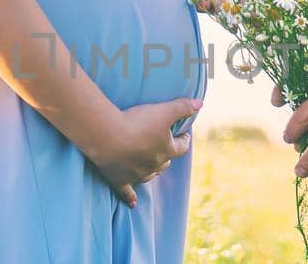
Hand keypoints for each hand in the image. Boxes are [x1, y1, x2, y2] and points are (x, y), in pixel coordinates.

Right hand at [82, 98, 202, 206]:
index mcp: (166, 150)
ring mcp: (137, 175)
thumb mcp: (163, 110)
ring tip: (150, 163)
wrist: (106, 136)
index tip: (184, 134)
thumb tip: (201, 104)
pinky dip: (130, 198)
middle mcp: (154, 165)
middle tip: (163, 144)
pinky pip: (127, 192)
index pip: (182, 147)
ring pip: (150, 175)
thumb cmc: (136, 122)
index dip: (184, 140)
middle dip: (167, 154)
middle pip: (165, 162)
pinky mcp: (119, 180)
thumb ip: (183, 107)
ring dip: (152, 169)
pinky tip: (133, 204)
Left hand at [164, 0, 264, 11]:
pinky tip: (224, 17)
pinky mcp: (208, 7)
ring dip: (241, 17)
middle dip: (256, 11)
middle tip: (259, 14)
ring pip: (237, 13)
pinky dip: (221, 16)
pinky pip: (217, 14)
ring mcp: (223, 1)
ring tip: (242, 16)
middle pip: (251, 4)